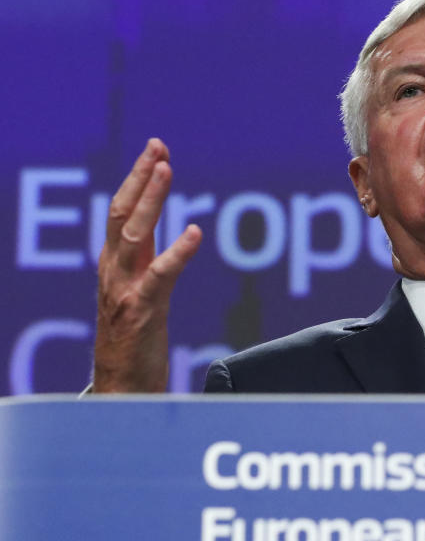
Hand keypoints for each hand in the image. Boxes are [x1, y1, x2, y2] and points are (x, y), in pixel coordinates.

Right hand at [93, 139, 202, 392]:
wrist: (120, 393)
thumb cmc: (133, 347)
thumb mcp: (140, 296)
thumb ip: (149, 266)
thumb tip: (168, 238)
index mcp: (114, 268)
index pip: (122, 214)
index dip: (137, 182)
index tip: (156, 152)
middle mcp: (113, 274)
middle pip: (122, 215)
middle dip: (141, 178)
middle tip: (159, 147)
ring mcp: (123, 291)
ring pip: (134, 235)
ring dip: (151, 199)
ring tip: (166, 169)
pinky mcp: (141, 312)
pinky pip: (159, 276)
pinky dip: (177, 252)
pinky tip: (194, 232)